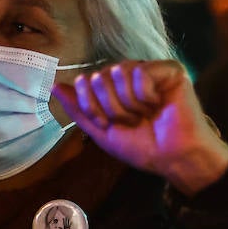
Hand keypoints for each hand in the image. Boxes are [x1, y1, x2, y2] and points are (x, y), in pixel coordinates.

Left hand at [52, 60, 227, 196]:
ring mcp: (150, 70)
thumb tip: (54, 85)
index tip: (105, 123)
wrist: (173, 158)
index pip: (85, 80)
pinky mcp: (169, 70)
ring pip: (118, 71)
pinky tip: (158, 105)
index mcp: (114, 88)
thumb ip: (78, 108)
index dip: (89, 104)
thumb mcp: (101, 130)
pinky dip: (145, 95)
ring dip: (127, 103)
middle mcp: (130, 75)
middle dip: (109, 107)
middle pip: (99, 76)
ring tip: (145, 115)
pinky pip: (141, 72)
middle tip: (130, 122)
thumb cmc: (142, 147)